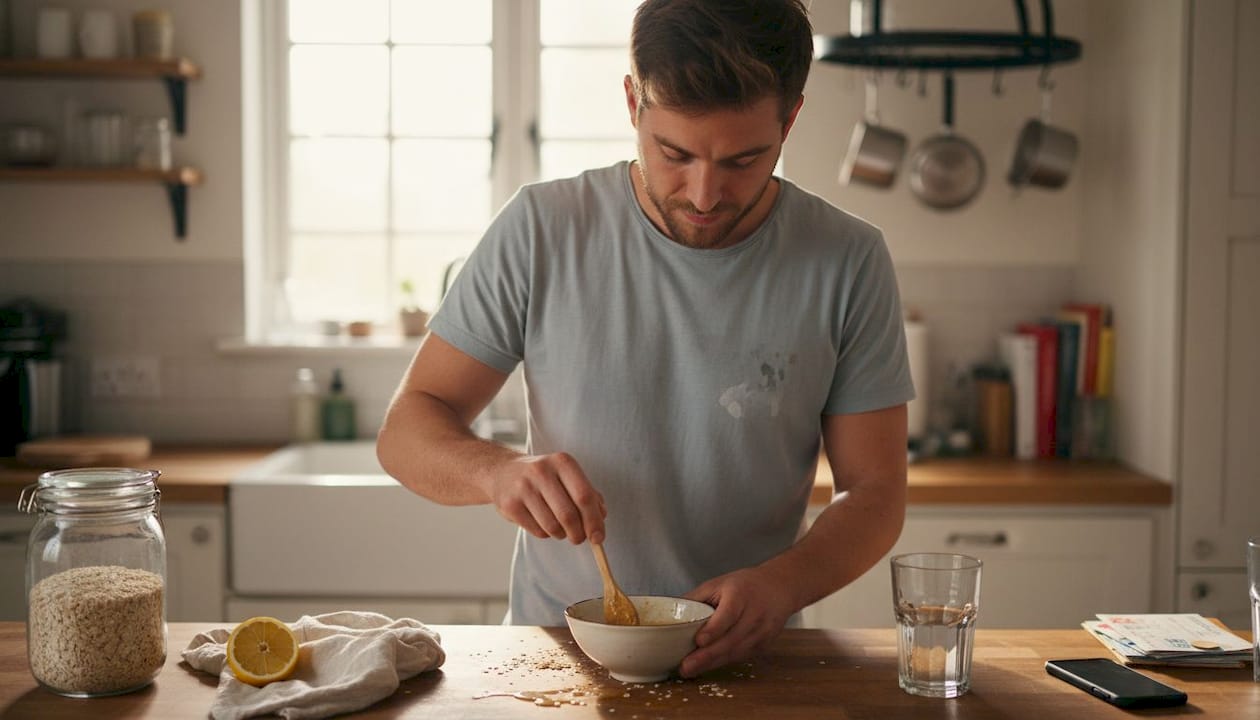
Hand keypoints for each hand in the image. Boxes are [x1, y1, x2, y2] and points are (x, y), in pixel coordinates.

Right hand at [483, 452, 606, 543]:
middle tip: (579, 538)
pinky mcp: (510, 505)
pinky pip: (537, 531)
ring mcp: (523, 488)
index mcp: (562, 462)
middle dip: (578, 534)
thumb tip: (601, 517)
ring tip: (560, 529)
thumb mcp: (566, 475)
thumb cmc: (543, 477)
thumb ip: (588, 493)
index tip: (598, 537)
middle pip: (568, 514)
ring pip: (552, 526)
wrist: (503, 472)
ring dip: (561, 535)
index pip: (584, 496)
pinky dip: (546, 534)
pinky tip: (543, 523)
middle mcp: (542, 471)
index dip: (594, 521)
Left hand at [679, 566, 796, 677]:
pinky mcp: (764, 644)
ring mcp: (762, 631)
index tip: (699, 641)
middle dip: (707, 656)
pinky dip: (723, 662)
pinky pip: (741, 656)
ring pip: (736, 652)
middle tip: (686, 667)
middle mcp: (754, 614)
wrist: (780, 587)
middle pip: (731, 639)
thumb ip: (696, 597)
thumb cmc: (745, 584)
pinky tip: (708, 667)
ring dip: (713, 664)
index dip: (714, 629)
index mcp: (740, 595)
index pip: (728, 615)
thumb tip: (670, 612)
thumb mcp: (719, 583)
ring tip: (691, 670)